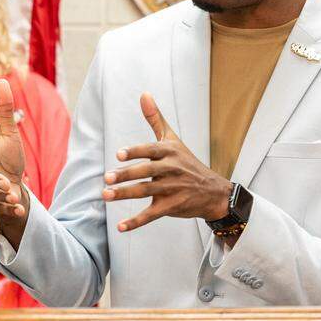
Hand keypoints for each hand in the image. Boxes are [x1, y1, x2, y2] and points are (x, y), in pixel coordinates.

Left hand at [104, 93, 232, 231]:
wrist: (213, 191)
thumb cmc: (188, 163)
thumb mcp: (174, 140)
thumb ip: (155, 118)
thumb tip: (143, 94)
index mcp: (170, 152)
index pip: (151, 151)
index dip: (136, 152)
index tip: (119, 155)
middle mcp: (172, 169)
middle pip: (147, 172)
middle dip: (127, 176)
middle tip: (107, 178)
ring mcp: (173, 189)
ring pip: (146, 191)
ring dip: (126, 195)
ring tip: (106, 195)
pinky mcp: (172, 206)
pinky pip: (152, 214)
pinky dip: (136, 221)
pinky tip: (120, 226)